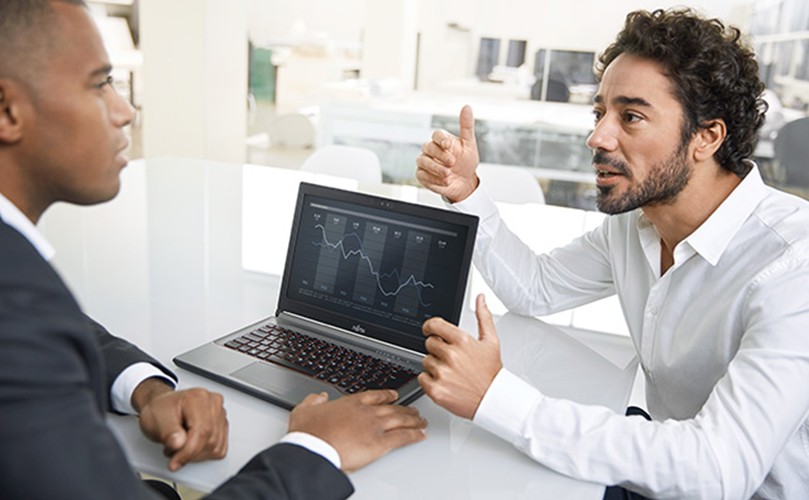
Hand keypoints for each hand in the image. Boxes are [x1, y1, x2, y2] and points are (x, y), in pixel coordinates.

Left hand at [136, 382, 228, 471]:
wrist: (162, 408)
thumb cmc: (160, 411)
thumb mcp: (155, 420)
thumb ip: (168, 433)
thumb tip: (179, 443)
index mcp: (198, 398)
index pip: (202, 430)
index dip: (189, 451)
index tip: (175, 462)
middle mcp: (212, 403)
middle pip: (210, 440)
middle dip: (189, 454)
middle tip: (173, 453)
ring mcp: (219, 414)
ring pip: (215, 447)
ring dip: (196, 455)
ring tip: (180, 447)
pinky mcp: (222, 426)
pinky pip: (219, 449)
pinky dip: (204, 455)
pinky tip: (191, 447)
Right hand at [288, 390, 426, 471]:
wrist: (315, 449)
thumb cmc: (309, 433)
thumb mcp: (304, 410)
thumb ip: (313, 401)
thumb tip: (318, 397)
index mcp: (351, 403)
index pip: (375, 395)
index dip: (387, 395)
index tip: (395, 395)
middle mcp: (366, 412)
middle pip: (392, 408)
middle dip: (406, 409)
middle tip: (414, 410)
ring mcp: (375, 426)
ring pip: (401, 420)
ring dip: (414, 420)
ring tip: (422, 420)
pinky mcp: (380, 443)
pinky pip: (402, 437)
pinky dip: (414, 435)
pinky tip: (421, 435)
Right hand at [416, 105, 480, 202]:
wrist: (465, 182)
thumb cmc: (466, 162)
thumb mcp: (469, 144)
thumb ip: (466, 126)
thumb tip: (467, 107)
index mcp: (442, 140)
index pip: (436, 134)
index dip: (441, 139)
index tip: (449, 145)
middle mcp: (431, 150)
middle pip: (428, 147)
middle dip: (440, 155)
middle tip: (452, 162)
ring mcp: (425, 162)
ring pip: (422, 161)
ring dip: (436, 168)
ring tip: (448, 174)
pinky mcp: (422, 175)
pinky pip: (422, 175)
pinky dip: (434, 179)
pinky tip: (445, 181)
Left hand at [418, 294, 501, 418]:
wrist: (493, 400)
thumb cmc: (491, 372)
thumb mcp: (491, 341)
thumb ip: (483, 317)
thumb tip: (480, 299)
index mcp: (462, 341)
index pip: (434, 325)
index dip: (429, 327)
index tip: (429, 330)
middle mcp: (451, 355)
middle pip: (429, 343)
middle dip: (438, 349)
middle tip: (451, 359)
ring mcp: (442, 373)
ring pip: (425, 361)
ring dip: (434, 366)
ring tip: (451, 372)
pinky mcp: (436, 389)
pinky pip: (422, 378)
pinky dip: (430, 380)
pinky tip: (445, 382)